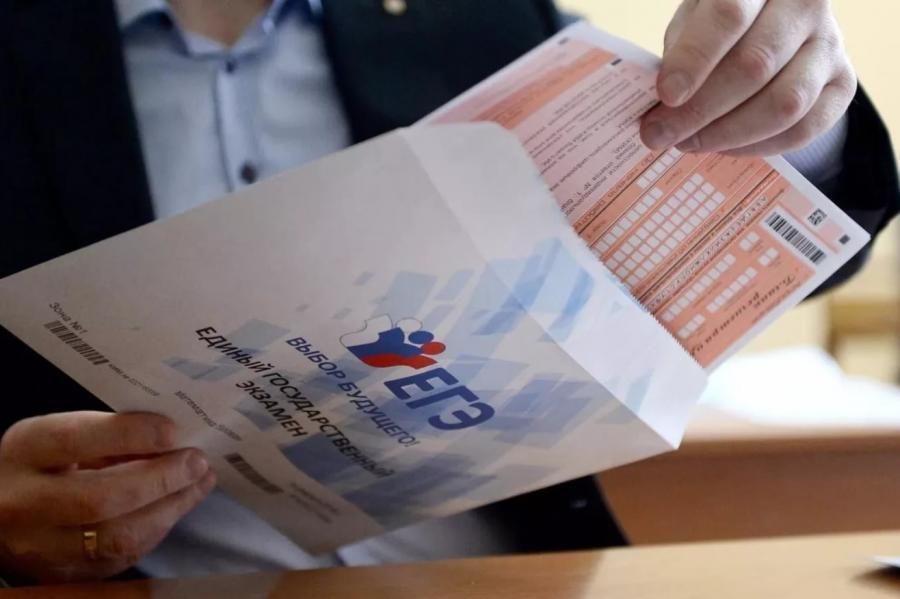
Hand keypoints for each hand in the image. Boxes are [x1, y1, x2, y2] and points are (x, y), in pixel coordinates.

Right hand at [0, 412, 215, 583]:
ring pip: (116, 537)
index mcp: (24, 451)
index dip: (130, 435)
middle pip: (100, 498)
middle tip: (197, 462)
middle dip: (161, 479)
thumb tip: (173, 438)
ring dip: (169, 508)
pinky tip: (176, 507)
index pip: (75, 441)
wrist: (1, 509)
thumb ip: (108, 434)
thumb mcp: (61, 435)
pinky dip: (156, 530)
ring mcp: (39, 547)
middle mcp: (24, 503)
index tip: (172, 430)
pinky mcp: (61, 575)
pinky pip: (120, 558)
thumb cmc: (44, 463)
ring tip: (199, 482)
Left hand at [641, 0, 856, 155]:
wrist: (775, 24)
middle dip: (699, 109)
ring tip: (687, 142)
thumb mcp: (693, 19)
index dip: (694, 59)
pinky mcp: (842, 83)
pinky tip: (723, 146)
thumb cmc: (720, 25)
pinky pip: (805, 128)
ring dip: (727, 133)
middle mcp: (805, 5)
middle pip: (755, 65)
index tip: (665, 95)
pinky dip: (758, 146)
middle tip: (659, 133)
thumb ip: (681, 52)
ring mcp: (831, 44)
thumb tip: (662, 105)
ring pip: (784, 103)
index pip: (729, 14)